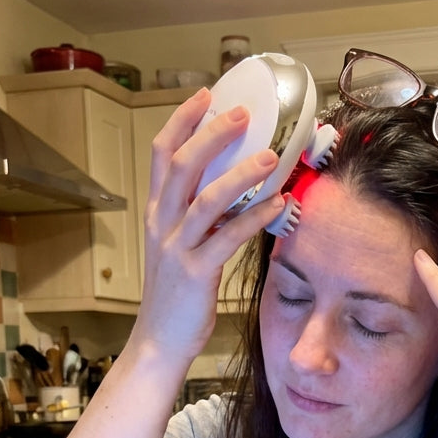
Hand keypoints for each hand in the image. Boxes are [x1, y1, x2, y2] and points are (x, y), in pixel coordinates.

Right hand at [133, 89, 285, 366]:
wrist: (159, 342)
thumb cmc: (176, 297)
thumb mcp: (180, 247)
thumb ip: (199, 218)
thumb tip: (235, 191)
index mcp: (157, 213)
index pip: (162, 154)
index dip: (183, 121)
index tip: (206, 95)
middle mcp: (163, 224)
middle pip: (181, 165)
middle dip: (212, 134)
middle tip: (244, 113)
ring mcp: (177, 248)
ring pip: (206, 198)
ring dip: (241, 173)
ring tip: (271, 157)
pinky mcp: (195, 273)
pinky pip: (228, 238)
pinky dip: (256, 218)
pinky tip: (279, 205)